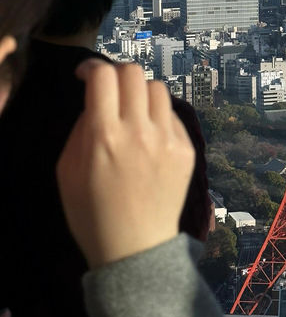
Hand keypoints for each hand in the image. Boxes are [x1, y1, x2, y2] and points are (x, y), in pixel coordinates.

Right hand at [56, 61, 194, 269]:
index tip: (86, 75)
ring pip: (157, 88)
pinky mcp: (187, 149)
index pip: (104, 76)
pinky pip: (172, 115)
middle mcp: (140, 131)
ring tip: (132, 111)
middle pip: (134, 73)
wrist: (135, 249)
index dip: (92, 67)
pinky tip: (149, 135)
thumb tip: (94, 100)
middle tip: (110, 90)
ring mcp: (168, 139)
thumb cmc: (92, 214)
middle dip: (116, 74)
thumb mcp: (67, 171)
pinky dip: (158, 116)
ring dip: (140, 93)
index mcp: (105, 136)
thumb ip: (80, 129)